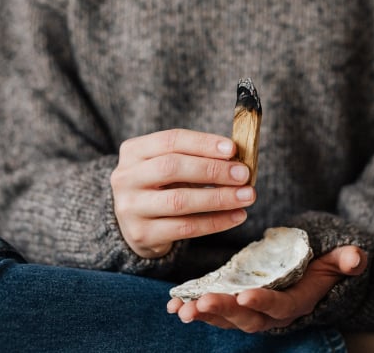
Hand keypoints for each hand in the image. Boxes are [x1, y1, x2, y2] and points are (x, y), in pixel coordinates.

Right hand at [111, 129, 255, 258]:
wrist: (133, 223)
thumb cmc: (160, 186)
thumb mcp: (168, 165)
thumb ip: (196, 158)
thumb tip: (237, 159)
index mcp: (133, 151)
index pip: (170, 140)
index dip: (203, 143)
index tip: (233, 148)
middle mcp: (126, 178)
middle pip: (172, 167)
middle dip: (212, 170)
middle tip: (243, 174)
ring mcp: (131, 207)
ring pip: (179, 201)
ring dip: (219, 198)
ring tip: (247, 196)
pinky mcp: (142, 234)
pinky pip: (185, 228)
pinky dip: (216, 222)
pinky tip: (236, 216)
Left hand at [167, 245, 367, 332]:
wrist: (312, 279)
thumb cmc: (323, 266)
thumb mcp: (337, 262)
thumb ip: (346, 261)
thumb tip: (357, 257)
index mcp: (296, 302)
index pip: (279, 306)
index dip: (262, 303)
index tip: (244, 295)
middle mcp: (271, 313)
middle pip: (246, 318)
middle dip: (222, 311)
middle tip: (199, 303)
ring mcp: (251, 311)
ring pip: (225, 318)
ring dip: (203, 314)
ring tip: (181, 310)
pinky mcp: (234, 304)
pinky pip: (213, 310)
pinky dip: (194, 308)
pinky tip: (173, 306)